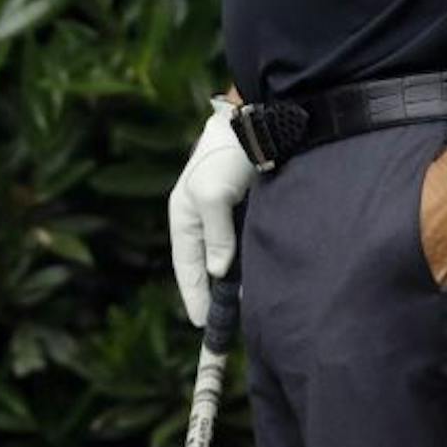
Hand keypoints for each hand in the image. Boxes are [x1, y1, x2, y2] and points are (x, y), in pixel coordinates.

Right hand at [168, 99, 253, 325]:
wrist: (259, 119)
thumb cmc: (229, 154)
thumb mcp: (214, 194)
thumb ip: (215, 235)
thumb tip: (219, 272)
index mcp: (184, 215)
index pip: (186, 267)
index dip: (194, 296)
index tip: (202, 325)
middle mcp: (203, 218)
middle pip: (206, 266)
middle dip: (213, 295)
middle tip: (226, 326)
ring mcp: (226, 215)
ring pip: (227, 258)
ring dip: (234, 281)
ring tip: (245, 310)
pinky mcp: (248, 210)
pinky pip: (245, 245)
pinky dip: (251, 264)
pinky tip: (262, 279)